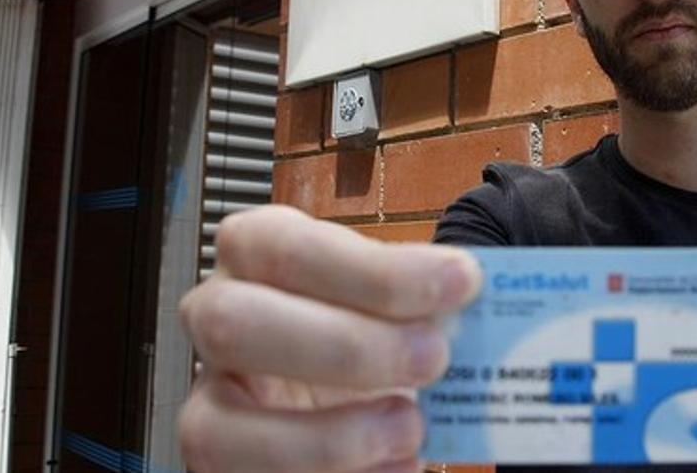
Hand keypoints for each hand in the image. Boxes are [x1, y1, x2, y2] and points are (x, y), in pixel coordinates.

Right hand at [179, 205, 482, 471]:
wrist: (359, 405)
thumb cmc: (377, 338)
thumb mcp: (395, 306)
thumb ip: (421, 302)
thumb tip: (487, 302)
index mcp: (258, 254)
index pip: (285, 246)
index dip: (372, 269)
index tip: (460, 281)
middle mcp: (218, 321)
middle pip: (236, 324)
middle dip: (345, 345)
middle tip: (435, 357)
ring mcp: (209, 405)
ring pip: (219, 429)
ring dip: (331, 436)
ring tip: (412, 429)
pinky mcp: (222, 466)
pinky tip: (401, 468)